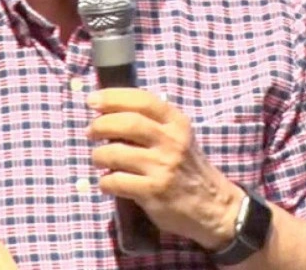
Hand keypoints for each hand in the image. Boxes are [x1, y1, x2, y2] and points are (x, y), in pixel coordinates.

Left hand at [86, 88, 243, 249]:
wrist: (214, 207)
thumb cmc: (187, 168)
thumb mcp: (179, 137)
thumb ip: (152, 123)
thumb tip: (109, 111)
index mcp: (177, 123)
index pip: (142, 100)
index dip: (113, 97)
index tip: (92, 100)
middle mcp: (171, 141)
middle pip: (127, 122)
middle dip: (100, 125)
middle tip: (91, 132)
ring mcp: (163, 167)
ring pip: (115, 152)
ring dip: (98, 155)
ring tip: (99, 159)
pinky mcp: (154, 192)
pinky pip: (116, 181)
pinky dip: (105, 182)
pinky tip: (108, 183)